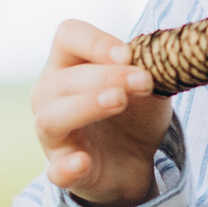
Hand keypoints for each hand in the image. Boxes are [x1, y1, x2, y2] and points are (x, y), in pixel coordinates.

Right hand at [33, 20, 173, 206]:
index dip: (95, 41)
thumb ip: (148, 69)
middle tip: (143, 81)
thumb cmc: (133, 113)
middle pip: (63, 79)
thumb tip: (157, 56)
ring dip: (86, 106)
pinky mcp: (63, 170)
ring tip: (119, 101)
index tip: (128, 55)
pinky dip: (67, 167)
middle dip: (106, 76)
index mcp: (69, 64)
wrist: (137, 162)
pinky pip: (56, 170)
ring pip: (51, 118)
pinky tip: (83, 162)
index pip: (68, 36)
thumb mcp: (147, 86)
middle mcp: (50, 95)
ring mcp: (53, 135)